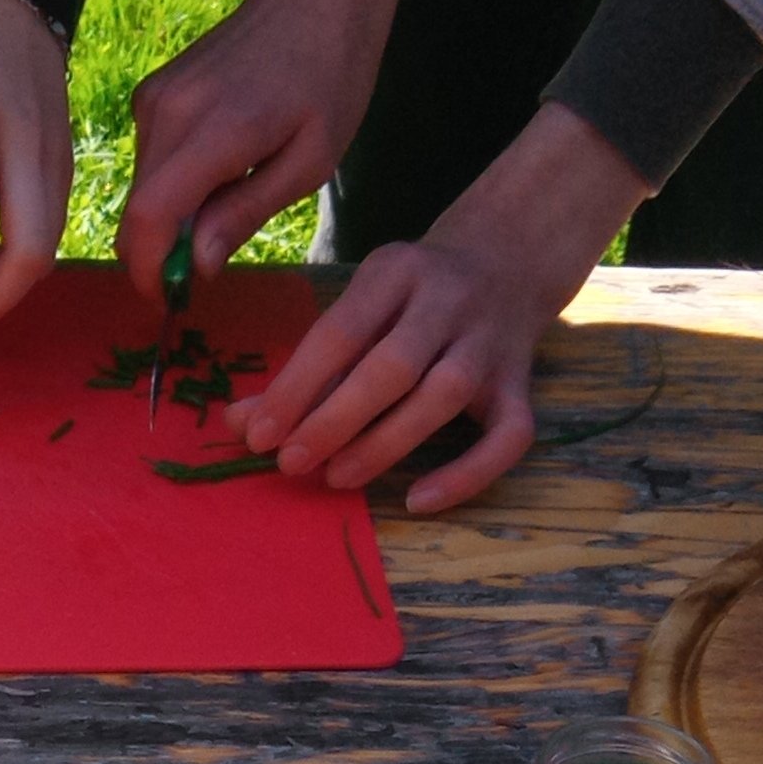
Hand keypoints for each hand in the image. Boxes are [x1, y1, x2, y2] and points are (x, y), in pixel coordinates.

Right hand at [116, 0, 421, 296]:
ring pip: (144, 187)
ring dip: (175, 214)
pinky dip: (177, 182)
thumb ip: (245, 213)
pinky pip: (152, 160)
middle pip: (140, 209)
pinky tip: (225, 167)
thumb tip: (197, 266)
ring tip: (234, 199)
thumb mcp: (310, 161)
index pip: (149, 218)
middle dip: (163, 251)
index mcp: (213, 132)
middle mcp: (166, 113)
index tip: (168, 301)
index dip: (149, 270)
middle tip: (206, 272)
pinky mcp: (154, 93)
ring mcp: (154, 99)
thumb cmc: (331, 77)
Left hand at [225, 103, 651, 512]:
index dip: (295, 386)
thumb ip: (304, 365)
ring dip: (385, 443)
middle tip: (290, 463)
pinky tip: (417, 501)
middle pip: (392, 366)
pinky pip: (508, 437)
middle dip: (334, 419)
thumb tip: (239, 421)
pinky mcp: (522, 386)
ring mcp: (491, 344)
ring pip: (445, 396)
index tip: (257, 433)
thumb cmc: (408, 298)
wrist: (507, 262)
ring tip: (335, 477)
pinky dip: (466, 474)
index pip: (339, 332)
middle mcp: (448, 301)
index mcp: (395, 271)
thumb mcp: (359, 307)